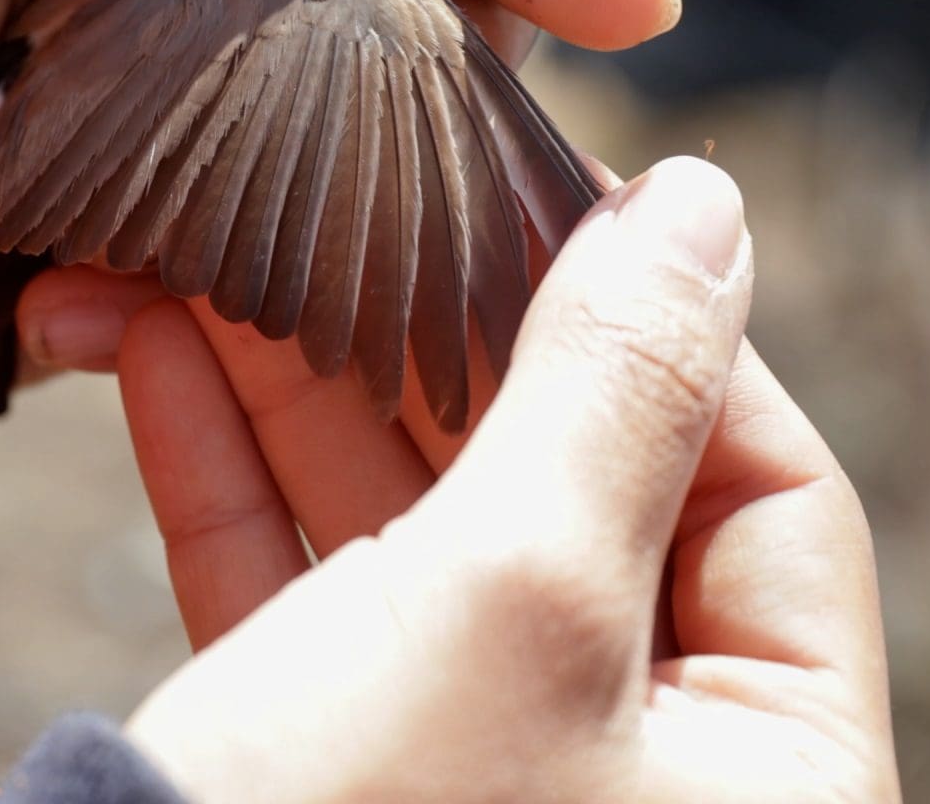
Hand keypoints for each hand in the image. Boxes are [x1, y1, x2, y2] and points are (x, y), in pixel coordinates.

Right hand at [115, 158, 898, 801]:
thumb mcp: (519, 597)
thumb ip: (616, 388)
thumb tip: (704, 204)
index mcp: (771, 782)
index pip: (767, 492)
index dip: (665, 325)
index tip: (554, 185)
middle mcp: (636, 791)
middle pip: (578, 496)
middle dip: (444, 334)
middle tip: (364, 186)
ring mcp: (469, 789)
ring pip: (412, 535)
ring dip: (305, 380)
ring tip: (222, 240)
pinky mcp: (318, 785)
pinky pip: (299, 601)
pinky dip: (231, 473)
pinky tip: (158, 342)